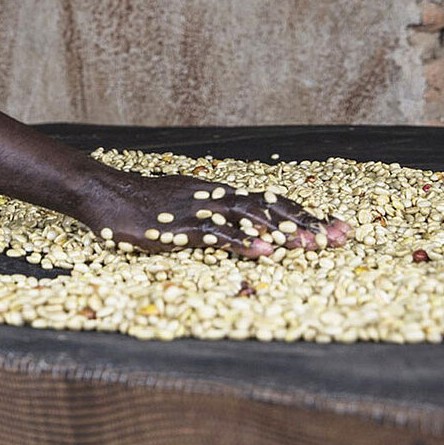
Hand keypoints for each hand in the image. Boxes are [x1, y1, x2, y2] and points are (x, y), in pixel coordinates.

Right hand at [73, 168, 349, 257]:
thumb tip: (241, 237)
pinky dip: (242, 242)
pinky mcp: (179, 226)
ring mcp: (197, 210)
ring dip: (283, 232)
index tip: (333, 228)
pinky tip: (264, 252)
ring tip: (313, 245)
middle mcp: (214, 197)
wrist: (102, 192)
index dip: (303, 216)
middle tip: (340, 236)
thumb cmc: (139, 204)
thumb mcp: (181, 209)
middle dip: (307, 222)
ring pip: (249, 218)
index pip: (269, 203)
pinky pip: (217, 234)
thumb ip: (210, 221)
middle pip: (270, 207)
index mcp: (218, 193)